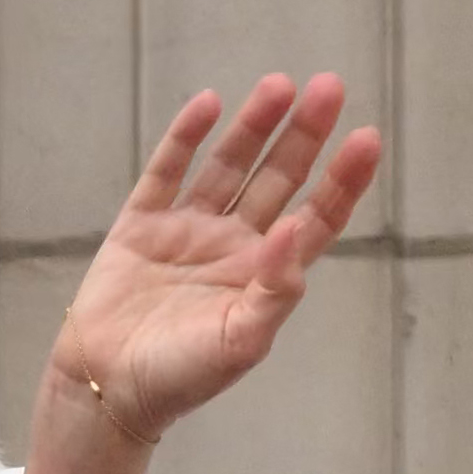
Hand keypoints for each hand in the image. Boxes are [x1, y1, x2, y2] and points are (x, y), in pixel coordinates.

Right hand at [57, 74, 381, 441]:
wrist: (106, 388)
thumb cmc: (180, 378)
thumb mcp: (241, 342)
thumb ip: (275, 289)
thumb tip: (296, 227)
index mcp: (265, 276)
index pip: (316, 217)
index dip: (343, 180)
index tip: (366, 140)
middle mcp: (233, 245)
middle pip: (279, 179)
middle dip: (304, 135)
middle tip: (330, 87)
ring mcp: (187, 231)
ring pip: (228, 166)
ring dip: (254, 126)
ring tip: (280, 85)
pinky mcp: (141, 226)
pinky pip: (166, 172)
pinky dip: (185, 138)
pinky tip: (208, 104)